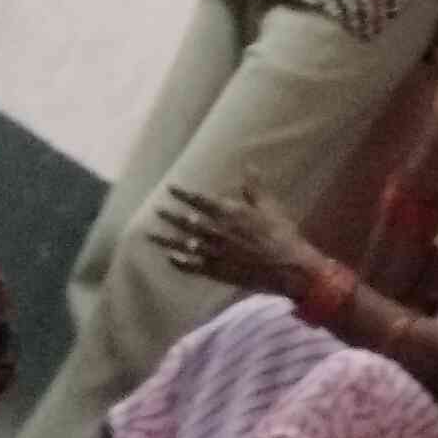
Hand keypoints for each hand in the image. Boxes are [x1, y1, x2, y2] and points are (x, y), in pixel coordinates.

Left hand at [153, 177, 315, 298]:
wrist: (286, 267)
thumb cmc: (281, 234)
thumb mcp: (270, 207)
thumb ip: (255, 189)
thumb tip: (248, 166)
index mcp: (230, 214)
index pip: (200, 201)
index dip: (184, 194)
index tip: (171, 188)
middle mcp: (217, 232)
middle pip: (187, 222)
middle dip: (170, 216)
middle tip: (156, 210)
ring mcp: (214, 253)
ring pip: (184, 245)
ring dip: (166, 240)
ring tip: (150, 235)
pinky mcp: (216, 271)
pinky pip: (192, 266)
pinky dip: (179, 263)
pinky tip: (170, 259)